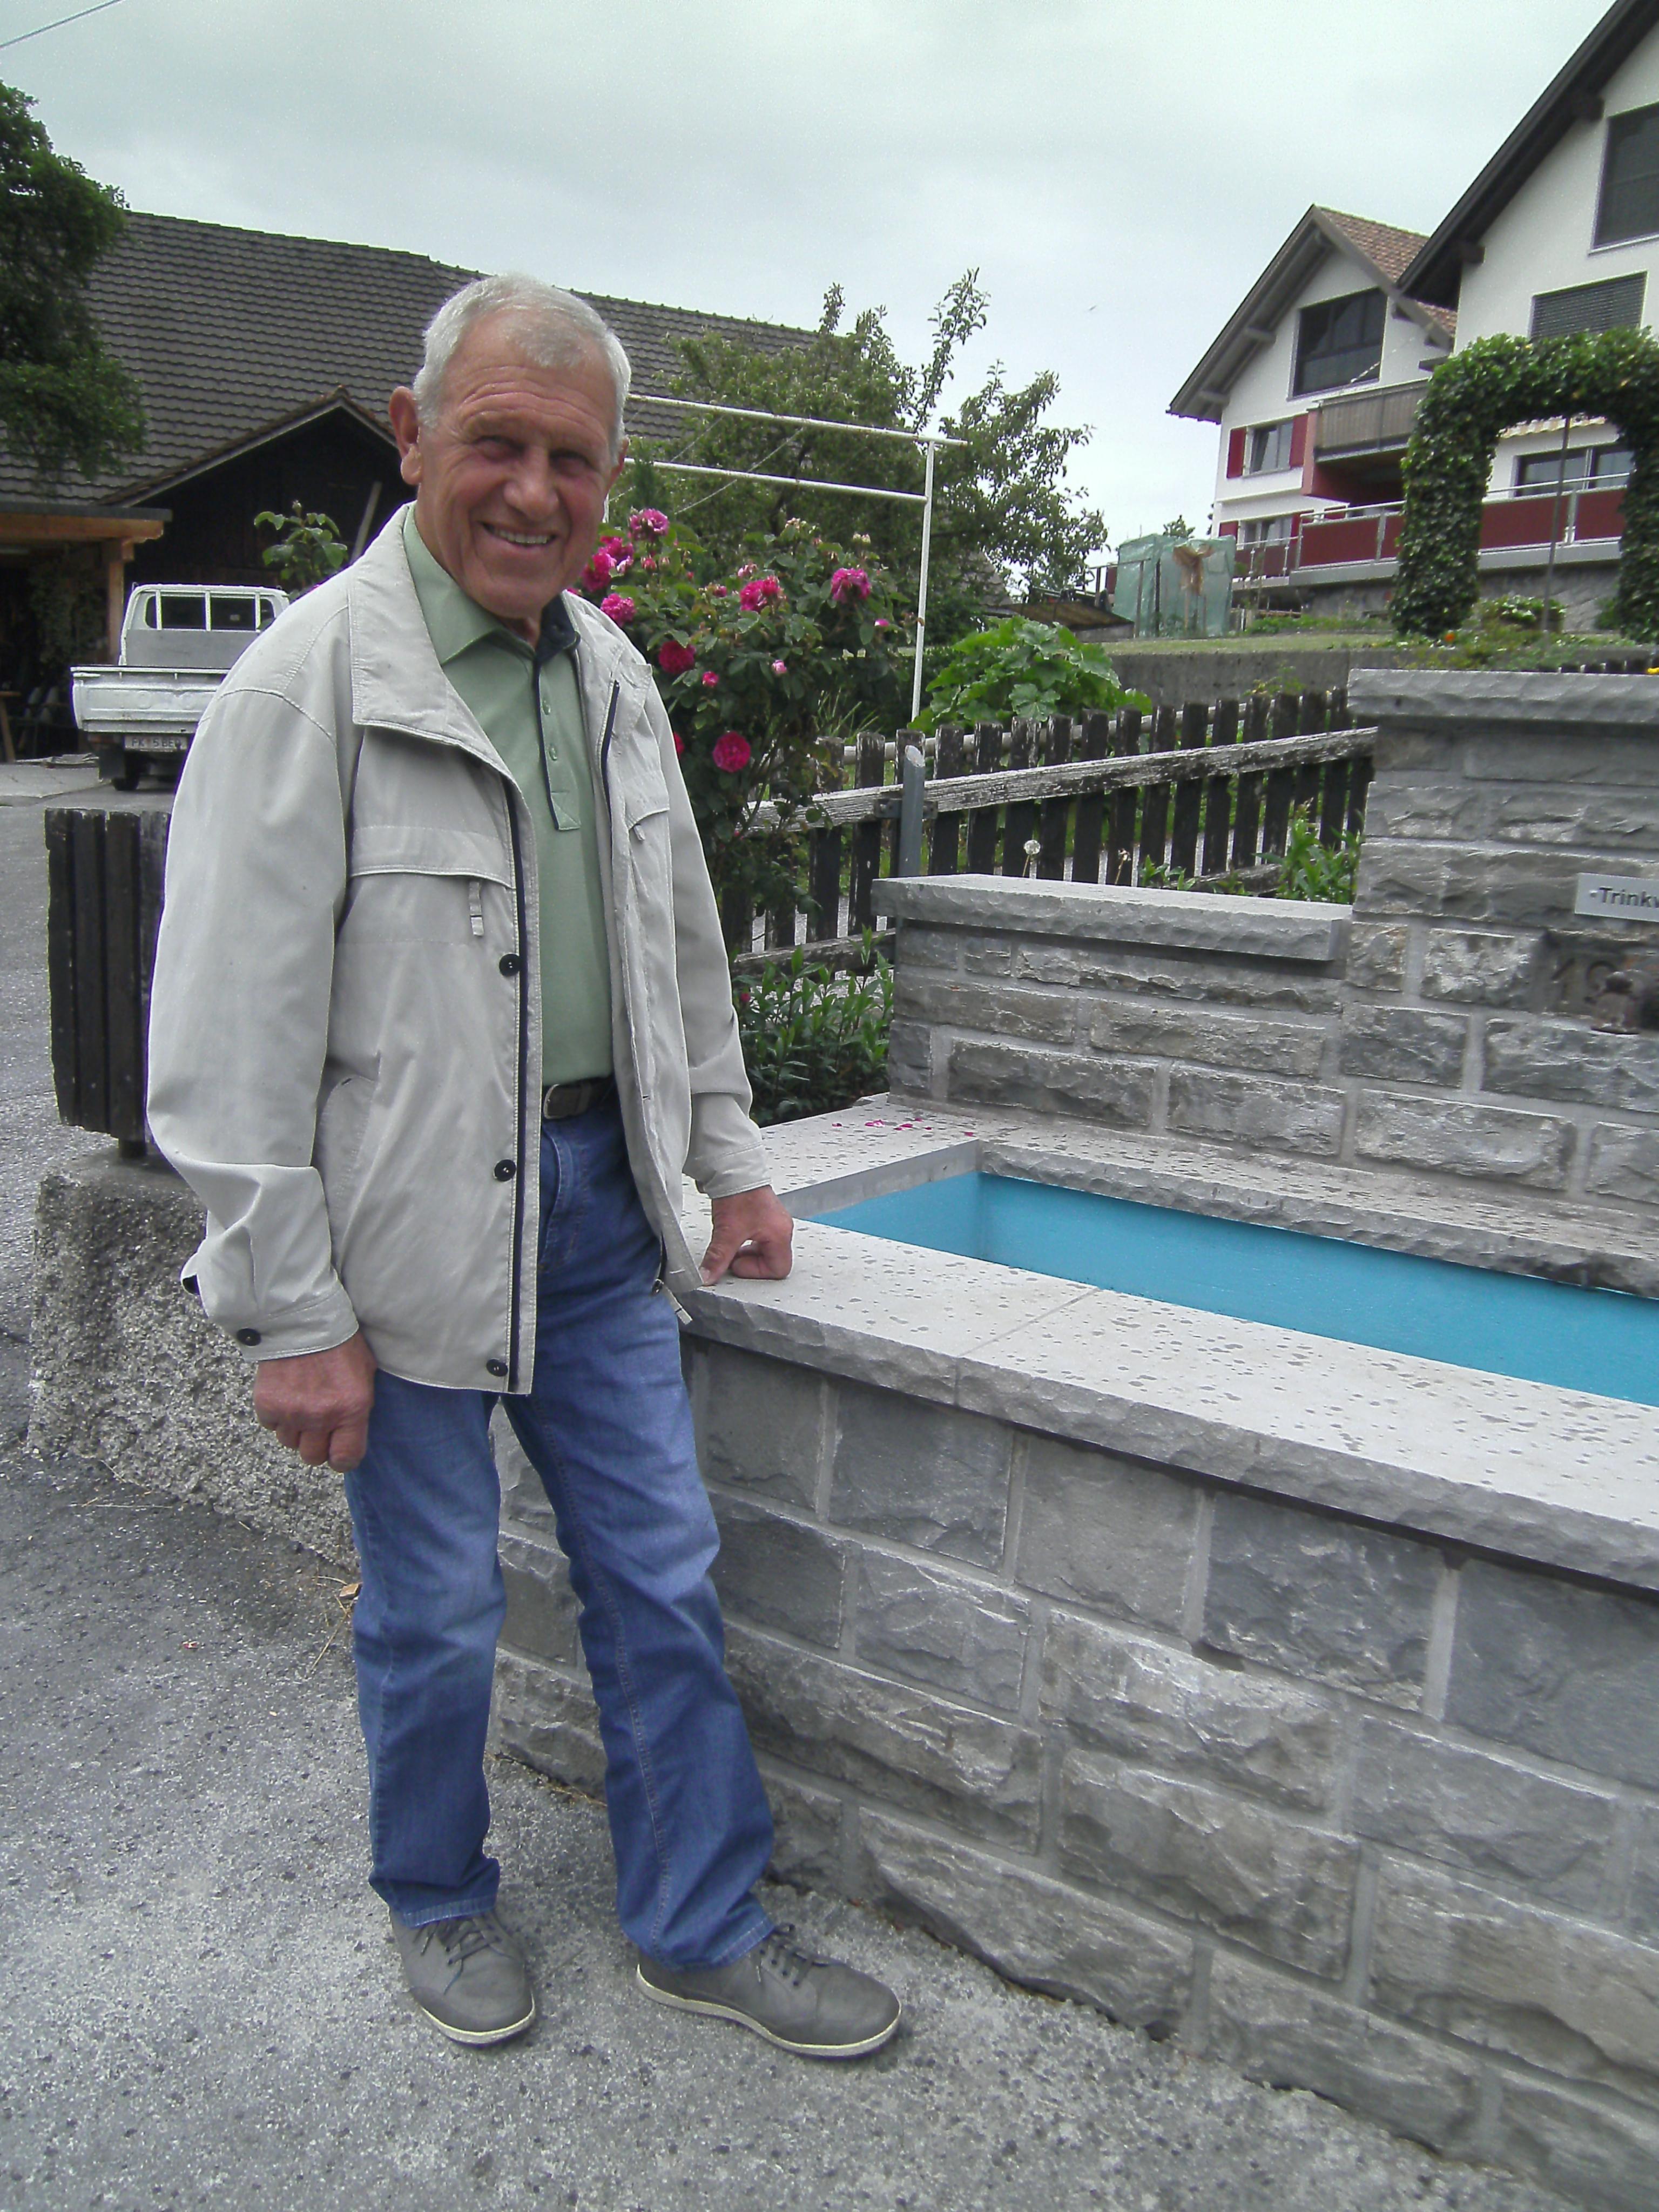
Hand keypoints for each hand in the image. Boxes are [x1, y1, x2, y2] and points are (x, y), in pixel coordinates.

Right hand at [253, 1331, 377, 1471]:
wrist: (302, 1318)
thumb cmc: (340, 1342)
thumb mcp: (364, 1374)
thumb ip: (357, 1408)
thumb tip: (349, 1435)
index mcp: (352, 1408)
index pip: (345, 1458)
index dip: (340, 1458)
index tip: (338, 1451)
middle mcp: (322, 1415)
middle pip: (312, 1456)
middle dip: (315, 1444)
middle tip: (317, 1425)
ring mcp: (292, 1412)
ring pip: (289, 1442)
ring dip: (295, 1428)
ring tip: (301, 1402)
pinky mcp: (268, 1404)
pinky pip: (270, 1425)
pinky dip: (276, 1415)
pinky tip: (285, 1393)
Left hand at [701, 1186, 793, 1284]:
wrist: (734, 1171)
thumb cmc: (739, 1194)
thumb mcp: (727, 1232)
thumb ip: (717, 1258)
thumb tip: (708, 1276)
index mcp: (780, 1235)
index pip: (778, 1270)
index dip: (755, 1272)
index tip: (736, 1263)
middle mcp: (782, 1229)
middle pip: (772, 1262)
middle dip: (750, 1262)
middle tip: (733, 1255)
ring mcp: (775, 1223)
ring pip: (765, 1251)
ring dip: (747, 1252)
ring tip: (732, 1243)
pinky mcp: (765, 1218)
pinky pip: (760, 1239)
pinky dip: (746, 1242)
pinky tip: (734, 1234)